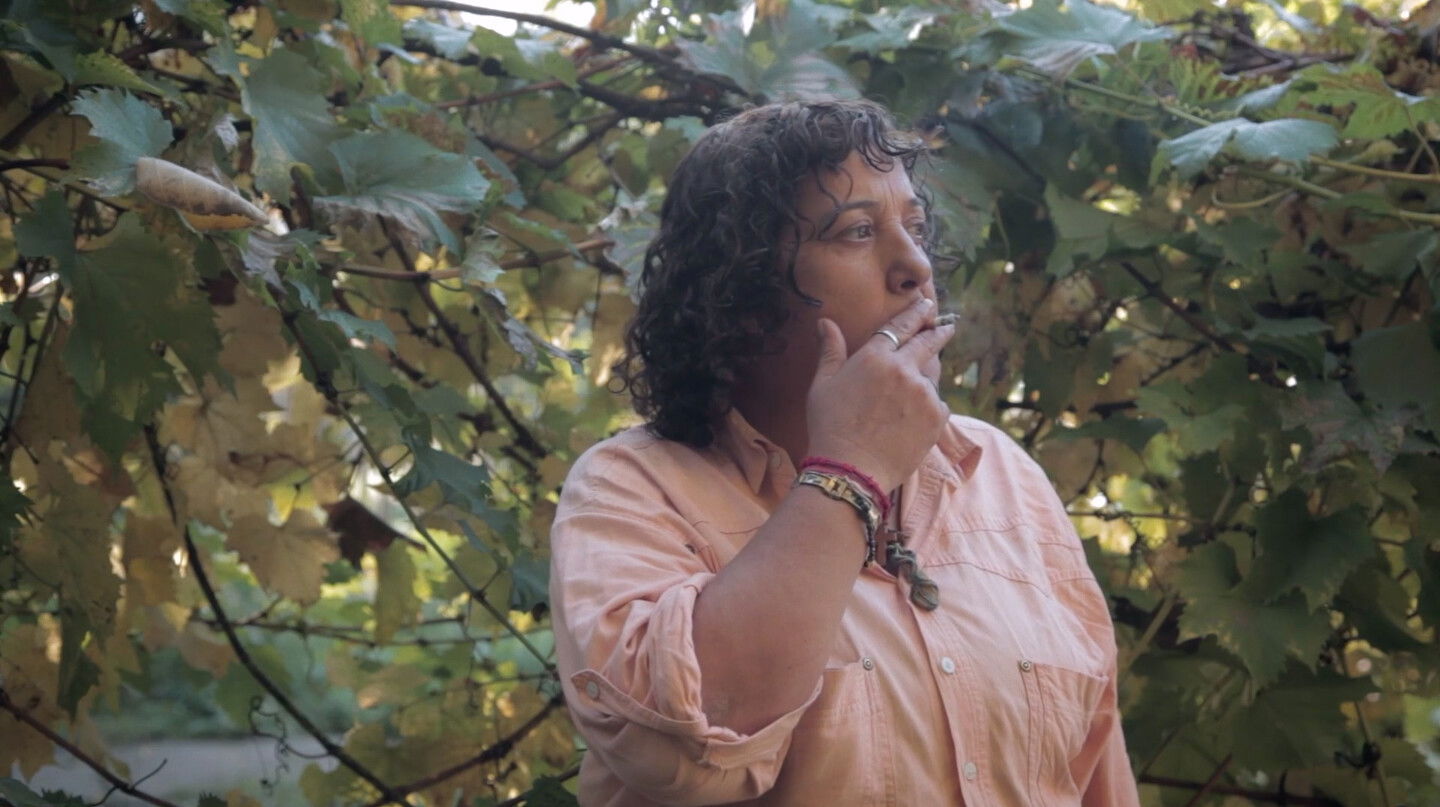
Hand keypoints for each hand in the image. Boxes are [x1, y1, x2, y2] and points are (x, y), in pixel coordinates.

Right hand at [805, 297, 954, 491]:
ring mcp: (923, 392)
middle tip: (947, 325)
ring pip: (932, 376)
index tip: (927, 305)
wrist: (851, 470)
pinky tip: (912, 421)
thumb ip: (831, 351)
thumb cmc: (830, 428)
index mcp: (874, 357)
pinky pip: (939, 404)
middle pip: (928, 342)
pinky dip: (929, 408)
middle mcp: (903, 369)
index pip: (901, 325)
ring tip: (914, 390)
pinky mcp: (937, 417)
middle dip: (938, 331)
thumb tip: (825, 322)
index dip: (916, 313)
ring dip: (926, 378)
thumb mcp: (823, 386)